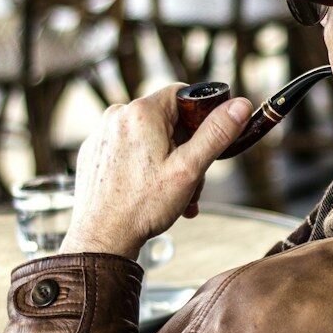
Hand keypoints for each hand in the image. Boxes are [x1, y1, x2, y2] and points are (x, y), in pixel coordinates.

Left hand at [59, 85, 251, 259]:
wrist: (101, 238)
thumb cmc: (142, 207)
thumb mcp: (189, 169)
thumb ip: (216, 134)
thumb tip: (239, 106)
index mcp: (141, 112)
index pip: (181, 94)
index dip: (200, 117)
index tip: (205, 142)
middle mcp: (116, 116)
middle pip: (165, 120)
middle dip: (184, 148)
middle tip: (190, 179)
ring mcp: (101, 135)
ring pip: (147, 137)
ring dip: (166, 161)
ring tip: (172, 194)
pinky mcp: (93, 153)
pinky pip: (127, 150)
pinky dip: (142, 167)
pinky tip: (148, 192)